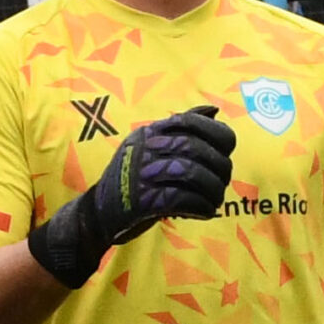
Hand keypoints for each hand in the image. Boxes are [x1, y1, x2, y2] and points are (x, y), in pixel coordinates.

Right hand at [25, 107, 239, 287]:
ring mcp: (142, 173)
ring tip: (214, 200)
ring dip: (213, 190)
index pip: (192, 122)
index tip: (224, 153)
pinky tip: (204, 212)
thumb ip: (183, 130)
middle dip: (219, 168)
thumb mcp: (153, 147)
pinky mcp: (142, 201)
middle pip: (196, 149)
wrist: (99, 213)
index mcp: (151, 132)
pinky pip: (182, 199)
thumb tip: (214, 111)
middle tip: (221, 182)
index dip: (217, 135)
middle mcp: (145, 148)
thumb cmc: (134, 180)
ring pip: (192, 173)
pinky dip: (201, 207)